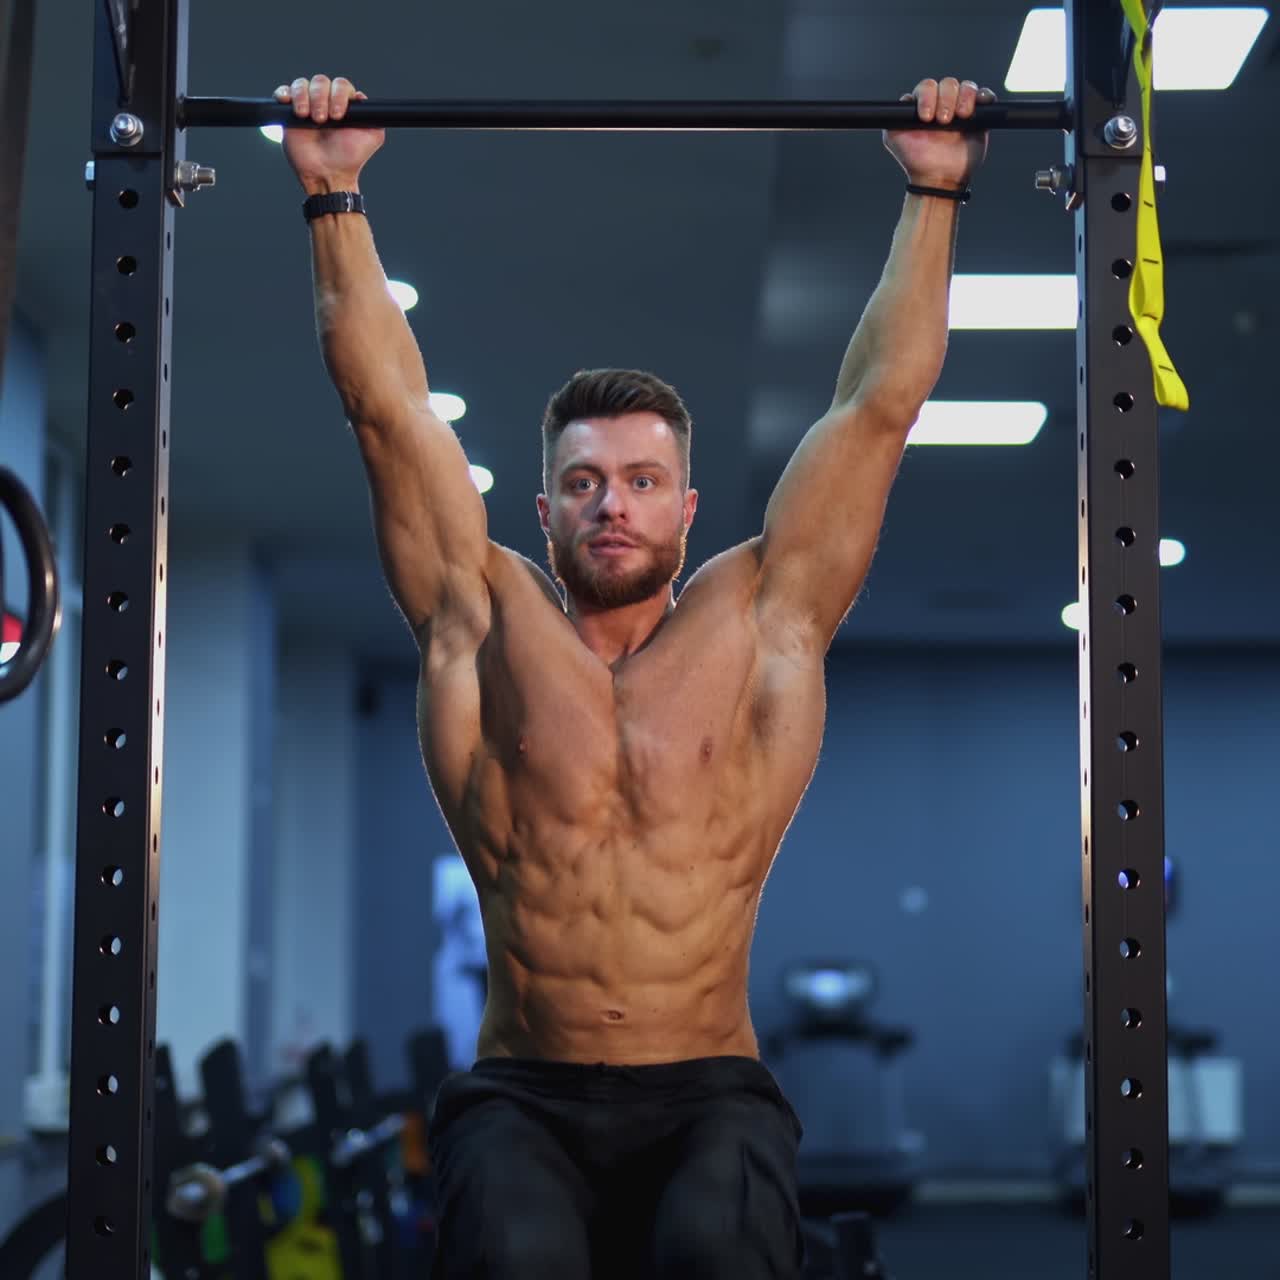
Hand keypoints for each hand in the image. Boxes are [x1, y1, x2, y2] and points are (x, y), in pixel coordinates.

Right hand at [275, 75, 385, 193]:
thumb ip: (375, 116)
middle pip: (321, 81)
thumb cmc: (349, 159)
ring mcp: (307, 105)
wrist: (328, 174)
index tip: (338, 115)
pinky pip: (284, 92)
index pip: (341, 85)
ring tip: (306, 117)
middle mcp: (326, 101)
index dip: (339, 95)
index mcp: (344, 104)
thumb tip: (362, 97)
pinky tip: (288, 103)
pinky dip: (284, 93)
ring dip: (303, 97)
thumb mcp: (373, 137)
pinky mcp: (289, 112)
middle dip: (320, 98)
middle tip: (321, 120)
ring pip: (302, 84)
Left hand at [883, 78, 995, 189]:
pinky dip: (984, 97)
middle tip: (943, 121)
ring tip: (961, 117)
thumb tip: (902, 101)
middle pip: (947, 84)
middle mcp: (942, 103)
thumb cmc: (917, 161)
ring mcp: (960, 108)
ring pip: (966, 87)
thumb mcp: (894, 138)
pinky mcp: (979, 115)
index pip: (926, 87)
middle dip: (945, 99)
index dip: (927, 97)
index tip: (925, 117)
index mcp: (923, 105)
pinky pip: (985, 96)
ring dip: (964, 98)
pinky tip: (977, 108)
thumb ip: (892, 118)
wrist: (938, 179)